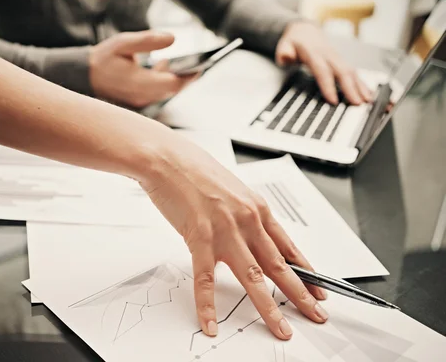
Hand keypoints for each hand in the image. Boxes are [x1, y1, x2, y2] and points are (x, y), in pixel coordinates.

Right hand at [89, 31, 195, 108]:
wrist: (84, 77)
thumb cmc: (103, 58)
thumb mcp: (123, 43)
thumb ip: (148, 41)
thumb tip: (173, 38)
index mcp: (140, 83)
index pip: (172, 84)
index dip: (188, 76)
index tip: (200, 65)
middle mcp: (142, 96)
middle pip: (173, 89)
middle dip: (186, 77)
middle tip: (199, 63)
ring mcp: (140, 101)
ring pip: (166, 91)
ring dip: (175, 78)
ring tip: (185, 62)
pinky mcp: (138, 100)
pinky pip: (158, 92)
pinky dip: (164, 80)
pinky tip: (163, 64)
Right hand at [139, 136, 327, 339]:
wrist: (166, 158)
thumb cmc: (195, 170)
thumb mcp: (231, 190)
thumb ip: (243, 215)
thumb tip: (250, 236)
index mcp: (256, 208)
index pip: (289, 247)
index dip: (307, 272)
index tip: (319, 290)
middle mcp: (247, 220)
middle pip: (279, 266)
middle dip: (301, 295)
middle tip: (316, 315)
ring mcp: (225, 231)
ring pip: (253, 277)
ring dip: (269, 307)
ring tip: (281, 328)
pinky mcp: (199, 238)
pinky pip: (205, 279)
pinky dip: (208, 305)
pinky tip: (211, 323)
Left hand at [276, 21, 371, 104]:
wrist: (305, 31)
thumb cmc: (294, 41)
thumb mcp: (284, 44)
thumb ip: (284, 52)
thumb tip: (286, 56)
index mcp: (314, 53)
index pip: (322, 71)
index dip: (328, 86)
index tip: (333, 100)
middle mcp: (329, 55)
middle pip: (342, 71)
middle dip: (351, 88)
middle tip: (357, 103)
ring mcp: (338, 57)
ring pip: (351, 71)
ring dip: (360, 86)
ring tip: (368, 101)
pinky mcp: (342, 61)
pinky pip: (354, 72)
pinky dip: (362, 83)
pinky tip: (368, 94)